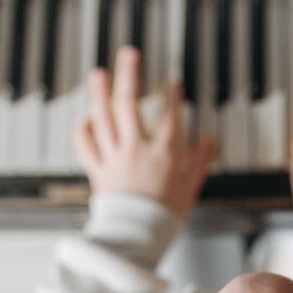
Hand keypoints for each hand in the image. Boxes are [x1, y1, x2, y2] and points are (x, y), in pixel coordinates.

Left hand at [74, 46, 215, 218]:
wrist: (138, 237)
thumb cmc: (165, 215)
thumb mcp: (192, 187)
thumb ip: (200, 160)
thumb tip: (209, 142)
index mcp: (164, 152)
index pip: (169, 114)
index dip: (171, 95)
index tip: (172, 83)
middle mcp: (136, 149)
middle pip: (128, 104)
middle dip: (128, 76)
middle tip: (128, 54)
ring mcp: (114, 158)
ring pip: (103, 119)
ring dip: (99, 93)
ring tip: (99, 73)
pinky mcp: (98, 171)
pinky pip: (85, 146)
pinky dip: (83, 130)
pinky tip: (85, 118)